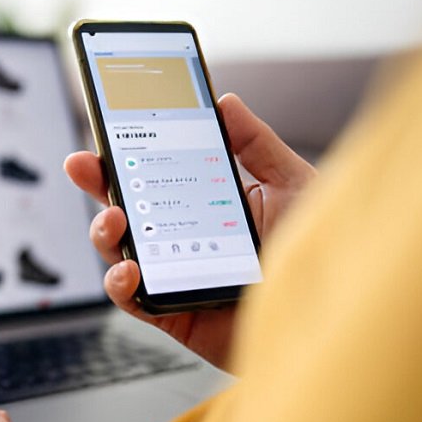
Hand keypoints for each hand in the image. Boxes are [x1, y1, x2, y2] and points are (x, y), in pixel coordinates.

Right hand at [64, 93, 315, 368]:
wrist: (338, 320)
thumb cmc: (321, 256)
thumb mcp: (294, 186)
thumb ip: (257, 144)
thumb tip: (225, 101)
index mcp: (205, 202)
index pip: (155, 172)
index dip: (124, 151)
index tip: (106, 127)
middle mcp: (182, 236)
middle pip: (126, 205)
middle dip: (97, 182)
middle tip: (83, 164)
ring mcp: (174, 274)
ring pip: (119, 250)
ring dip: (104, 231)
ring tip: (116, 219)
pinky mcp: (174, 313)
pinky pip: (132, 300)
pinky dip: (120, 283)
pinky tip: (131, 269)